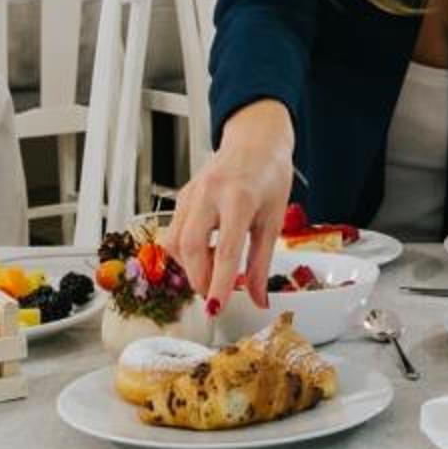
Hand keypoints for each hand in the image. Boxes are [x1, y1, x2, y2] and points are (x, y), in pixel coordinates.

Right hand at [168, 120, 293, 308]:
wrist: (255, 140)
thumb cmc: (269, 177)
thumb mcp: (273, 221)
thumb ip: (263, 264)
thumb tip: (259, 301)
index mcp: (239, 197)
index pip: (226, 249)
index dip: (220, 283)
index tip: (216, 308)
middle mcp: (210, 193)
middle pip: (191, 246)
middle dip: (198, 279)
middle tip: (214, 297)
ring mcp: (191, 193)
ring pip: (175, 241)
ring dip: (190, 267)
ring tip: (213, 274)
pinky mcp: (182, 196)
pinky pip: (175, 232)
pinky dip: (186, 252)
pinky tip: (206, 254)